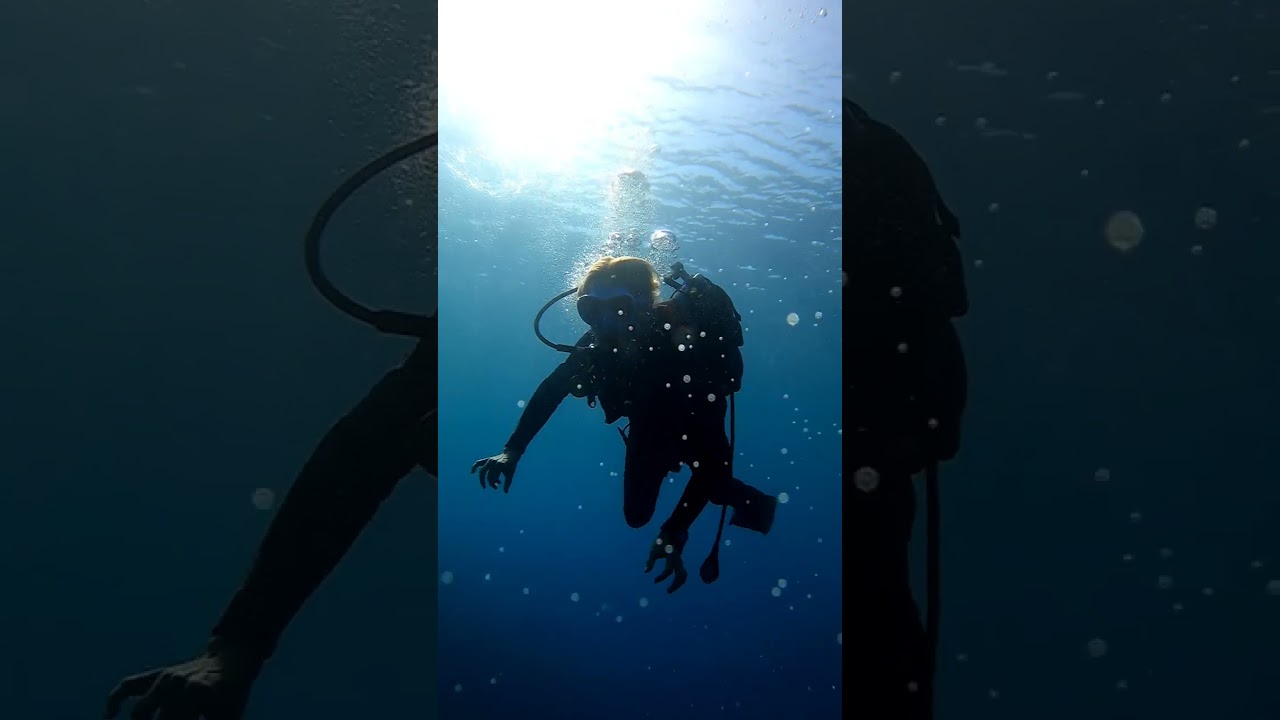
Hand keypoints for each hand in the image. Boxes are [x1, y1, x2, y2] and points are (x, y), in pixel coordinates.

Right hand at [104, 647, 260, 719]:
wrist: (231, 660)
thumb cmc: (231, 696)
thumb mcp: (229, 716)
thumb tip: (196, 719)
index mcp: (200, 689)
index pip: (177, 715)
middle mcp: (178, 681)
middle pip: (159, 718)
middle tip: (182, 719)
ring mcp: (164, 677)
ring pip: (141, 712)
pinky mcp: (155, 676)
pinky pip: (127, 686)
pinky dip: (115, 700)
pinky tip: (110, 715)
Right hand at [471, 449, 519, 492]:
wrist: (510, 455)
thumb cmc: (511, 465)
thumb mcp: (510, 474)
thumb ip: (507, 483)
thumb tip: (505, 492)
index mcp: (499, 465)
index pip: (492, 477)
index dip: (493, 483)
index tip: (497, 486)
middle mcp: (493, 462)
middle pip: (487, 475)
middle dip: (490, 483)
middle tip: (495, 487)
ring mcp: (490, 460)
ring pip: (482, 471)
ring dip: (483, 479)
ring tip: (484, 486)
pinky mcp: (487, 459)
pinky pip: (479, 463)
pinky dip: (474, 467)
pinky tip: (472, 472)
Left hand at [644, 530, 688, 593]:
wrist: (670, 533)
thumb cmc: (660, 541)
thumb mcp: (653, 551)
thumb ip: (650, 561)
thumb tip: (646, 572)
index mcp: (672, 558)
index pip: (668, 571)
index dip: (661, 577)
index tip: (654, 581)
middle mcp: (678, 561)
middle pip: (681, 576)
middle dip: (675, 585)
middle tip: (668, 591)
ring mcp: (680, 561)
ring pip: (683, 575)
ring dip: (678, 583)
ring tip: (671, 588)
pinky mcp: (679, 561)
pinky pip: (682, 572)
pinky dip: (679, 579)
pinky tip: (674, 582)